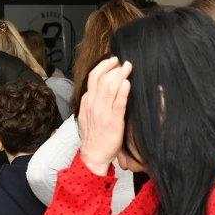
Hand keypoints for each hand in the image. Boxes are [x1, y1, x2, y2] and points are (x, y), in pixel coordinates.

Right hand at [78, 57, 131, 175]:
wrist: (94, 154)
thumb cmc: (93, 135)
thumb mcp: (86, 114)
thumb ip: (89, 101)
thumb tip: (92, 89)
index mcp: (87, 101)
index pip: (93, 77)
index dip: (104, 65)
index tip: (113, 60)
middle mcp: (94, 105)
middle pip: (102, 79)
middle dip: (114, 67)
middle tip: (124, 62)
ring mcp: (104, 113)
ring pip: (110, 88)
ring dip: (120, 75)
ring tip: (128, 67)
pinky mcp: (114, 122)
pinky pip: (118, 104)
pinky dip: (123, 92)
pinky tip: (127, 83)